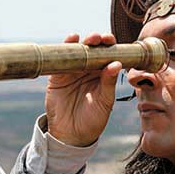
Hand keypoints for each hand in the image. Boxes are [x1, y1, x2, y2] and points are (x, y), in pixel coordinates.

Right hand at [45, 32, 121, 146]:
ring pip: (78, 51)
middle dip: (97, 39)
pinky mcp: (57, 75)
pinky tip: (71, 40)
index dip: (110, 45)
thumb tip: (116, 63)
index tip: (112, 41)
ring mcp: (72, 71)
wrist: (71, 135)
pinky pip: (61, 59)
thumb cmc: (93, 120)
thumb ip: (109, 83)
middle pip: (93, 48)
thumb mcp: (104, 102)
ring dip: (83, 41)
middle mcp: (88, 70)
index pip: (108, 55)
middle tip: (100, 38)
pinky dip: (65, 47)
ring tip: (89, 39)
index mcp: (103, 74)